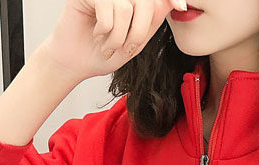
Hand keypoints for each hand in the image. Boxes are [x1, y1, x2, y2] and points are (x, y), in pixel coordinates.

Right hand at [41, 0, 185, 81]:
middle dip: (139, 32)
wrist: (76, 64)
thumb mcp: (134, 44)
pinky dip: (105, 30)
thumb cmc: (103, 54)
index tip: (181, 6)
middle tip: (127, 49)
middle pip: (144, 3)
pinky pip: (107, 8)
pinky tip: (97, 35)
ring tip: (108, 45)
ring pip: (125, 8)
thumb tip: (168, 3)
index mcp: (134, 2)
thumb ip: (151, 24)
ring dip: (118, 36)